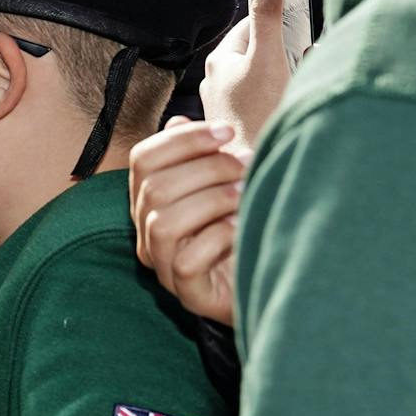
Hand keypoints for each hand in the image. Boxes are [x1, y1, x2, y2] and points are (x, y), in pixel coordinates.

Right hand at [128, 118, 245, 324]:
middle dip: (207, 168)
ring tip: (245, 193)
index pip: (143, 159)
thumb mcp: (223, 182)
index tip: (227, 131)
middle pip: (154, 188)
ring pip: (163, 223)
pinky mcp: (188, 293)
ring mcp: (164, 266)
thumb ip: (199, 154)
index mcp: (149, 201)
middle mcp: (146, 233)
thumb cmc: (245, 225)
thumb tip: (178, 121)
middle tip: (247, 164)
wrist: (272, 280)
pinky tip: (242, 229)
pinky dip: (217, 238)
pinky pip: (186, 262)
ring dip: (211, 200)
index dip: (183, 139)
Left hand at [200, 0, 291, 150]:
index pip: (252, 25)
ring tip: (294, 91)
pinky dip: (280, 101)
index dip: (278, 25)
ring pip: (263, 78)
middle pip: (259, 52)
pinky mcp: (240, 125)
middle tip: (299, 67)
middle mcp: (217, 81)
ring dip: (284, 79)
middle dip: (284, 54)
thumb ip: (268, 14)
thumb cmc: (258, 117)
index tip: (296, 32)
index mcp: (221, 59)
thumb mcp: (268, 57)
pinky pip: (264, 103)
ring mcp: (227, 105)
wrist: (252, 171)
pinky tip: (288, 110)